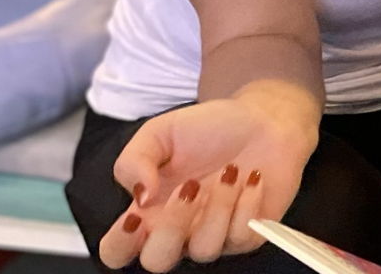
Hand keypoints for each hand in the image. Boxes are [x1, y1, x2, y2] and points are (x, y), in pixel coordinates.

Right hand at [98, 92, 317, 271]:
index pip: (116, 251)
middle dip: (171, 226)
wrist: (263, 120)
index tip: (135, 216)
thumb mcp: (160, 132)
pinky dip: (247, 204)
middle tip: (189, 186)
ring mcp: (213, 236)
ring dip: (218, 206)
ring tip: (230, 170)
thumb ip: (134, 161)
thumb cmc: (209, 128)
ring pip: (204, 249)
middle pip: (157, 261)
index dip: (118, 244)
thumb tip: (140, 197)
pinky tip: (252, 177)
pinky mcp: (248, 235)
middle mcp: (178, 230)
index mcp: (148, 211)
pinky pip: (241, 238)